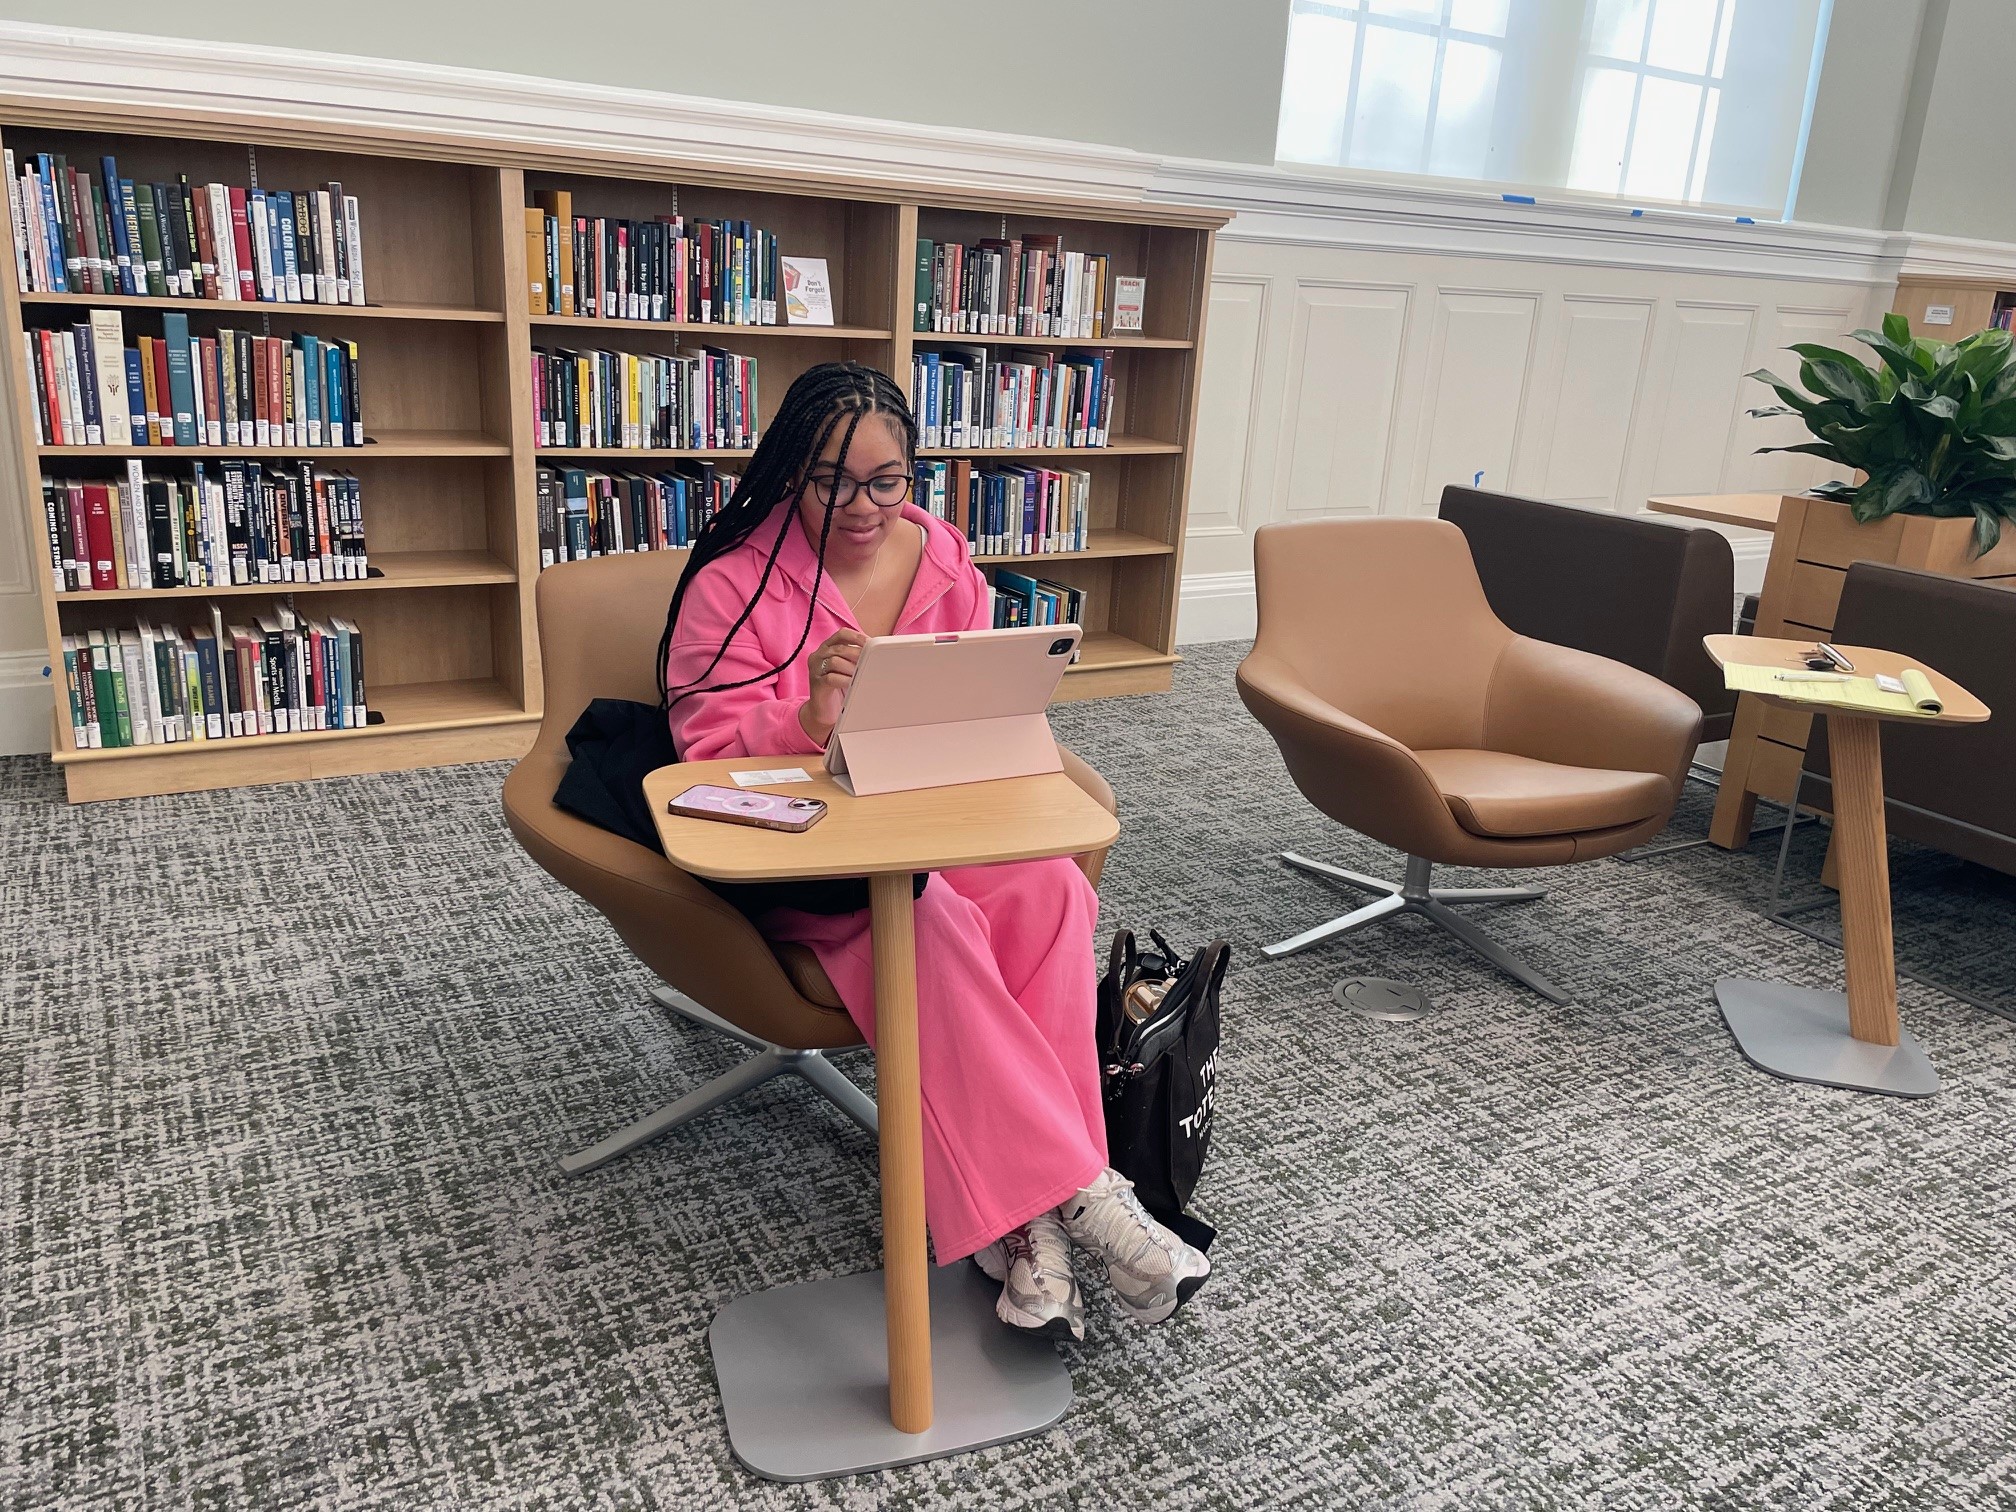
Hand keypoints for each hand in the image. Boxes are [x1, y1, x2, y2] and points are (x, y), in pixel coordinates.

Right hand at [799, 629, 866, 745]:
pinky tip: (854, 683)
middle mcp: (818, 656)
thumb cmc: (839, 687)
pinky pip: (830, 678)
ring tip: (864, 674)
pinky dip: (845, 679)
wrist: (823, 711)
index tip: (871, 642)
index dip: (857, 636)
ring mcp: (815, 670)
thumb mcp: (848, 668)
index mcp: (827, 648)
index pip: (842, 634)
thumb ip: (857, 658)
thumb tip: (877, 652)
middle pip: (839, 648)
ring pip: (834, 661)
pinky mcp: (816, 684)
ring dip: (852, 667)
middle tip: (871, 661)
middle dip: (858, 654)